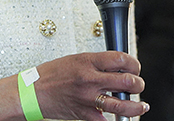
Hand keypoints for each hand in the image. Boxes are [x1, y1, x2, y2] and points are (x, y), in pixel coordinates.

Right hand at [34, 51, 148, 120]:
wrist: (32, 91)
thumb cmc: (52, 74)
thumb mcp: (76, 59)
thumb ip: (98, 63)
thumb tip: (119, 67)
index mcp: (88, 61)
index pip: (121, 60)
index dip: (134, 64)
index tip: (135, 67)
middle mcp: (89, 79)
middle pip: (126, 82)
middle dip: (138, 84)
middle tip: (138, 85)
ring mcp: (87, 98)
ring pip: (121, 105)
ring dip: (136, 107)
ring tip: (141, 105)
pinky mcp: (84, 114)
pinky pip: (105, 120)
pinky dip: (115, 120)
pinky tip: (122, 118)